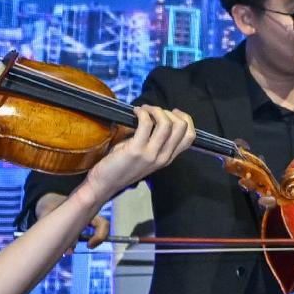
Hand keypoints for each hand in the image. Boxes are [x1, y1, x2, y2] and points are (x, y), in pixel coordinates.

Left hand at [76, 103, 197, 203]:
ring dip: (155, 110)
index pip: (189, 137)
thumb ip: (155, 141)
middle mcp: (163, 157)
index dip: (185, 119)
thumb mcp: (145, 156)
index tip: (172, 112)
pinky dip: (142, 112)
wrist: (104, 183)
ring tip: (144, 109)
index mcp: (167, 158)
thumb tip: (155, 117)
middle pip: (181, 127)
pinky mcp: (136, 150)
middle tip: (153, 110)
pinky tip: (135, 112)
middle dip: (169, 112)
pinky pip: (146, 123)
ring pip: (166, 124)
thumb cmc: (121, 167)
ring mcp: (151, 155)